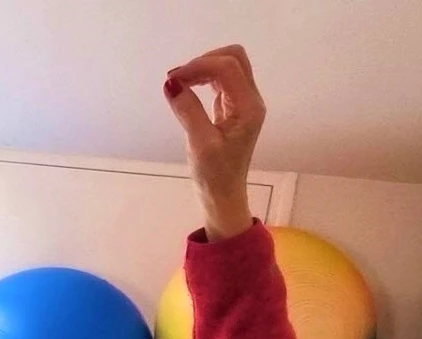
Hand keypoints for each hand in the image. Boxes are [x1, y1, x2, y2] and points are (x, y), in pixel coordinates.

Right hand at [164, 45, 263, 240]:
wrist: (223, 198)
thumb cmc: (214, 177)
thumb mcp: (199, 144)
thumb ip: (187, 110)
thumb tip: (171, 83)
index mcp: (248, 107)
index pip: (227, 67)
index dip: (198, 66)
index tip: (172, 80)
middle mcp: (251, 100)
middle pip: (234, 58)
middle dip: (204, 61)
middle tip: (178, 79)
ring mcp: (243, 104)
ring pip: (228, 67)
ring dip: (203, 69)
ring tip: (179, 84)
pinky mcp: (232, 109)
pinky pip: (222, 82)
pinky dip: (204, 80)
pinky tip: (188, 91)